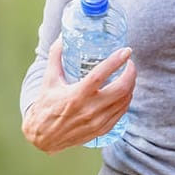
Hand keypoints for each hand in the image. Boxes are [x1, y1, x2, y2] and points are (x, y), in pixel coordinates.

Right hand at [21, 38, 136, 153]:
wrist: (43, 137)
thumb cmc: (46, 106)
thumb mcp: (49, 80)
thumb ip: (56, 57)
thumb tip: (62, 37)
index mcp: (76, 95)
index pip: (101, 75)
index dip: (116, 61)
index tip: (126, 51)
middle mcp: (89, 109)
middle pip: (121, 89)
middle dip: (131, 73)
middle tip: (129, 63)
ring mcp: (97, 122)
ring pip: (124, 101)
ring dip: (131, 86)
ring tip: (128, 75)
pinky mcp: (102, 130)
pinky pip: (121, 113)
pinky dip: (126, 100)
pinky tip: (125, 92)